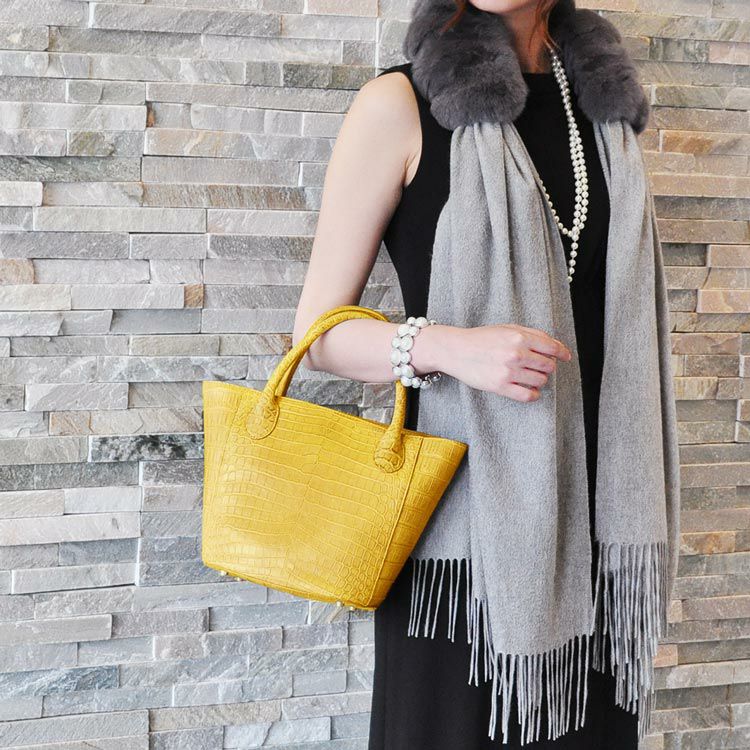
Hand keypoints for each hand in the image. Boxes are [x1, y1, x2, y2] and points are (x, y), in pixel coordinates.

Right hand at [439, 323, 572, 401]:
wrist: (456, 350)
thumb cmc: (481, 338)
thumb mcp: (507, 328)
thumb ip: (532, 334)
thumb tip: (555, 345)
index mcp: (519, 337)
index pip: (552, 347)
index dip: (562, 353)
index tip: (566, 357)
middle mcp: (516, 354)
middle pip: (548, 366)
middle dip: (547, 366)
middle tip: (538, 366)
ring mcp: (508, 371)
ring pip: (540, 381)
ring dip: (540, 380)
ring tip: (530, 376)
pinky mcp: (500, 386)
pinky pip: (528, 395)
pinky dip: (534, 394)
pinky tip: (530, 390)